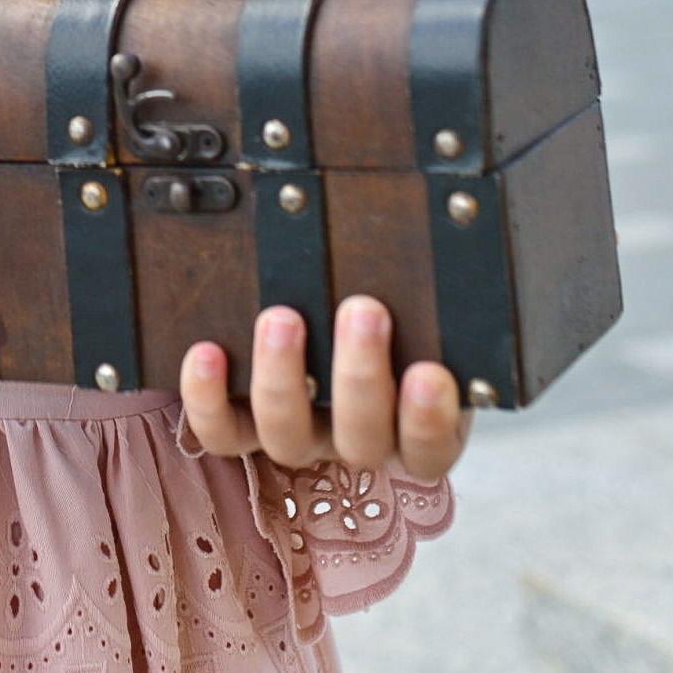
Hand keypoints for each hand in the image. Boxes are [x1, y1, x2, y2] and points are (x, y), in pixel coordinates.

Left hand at [177, 297, 468, 483]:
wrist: (330, 327)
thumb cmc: (390, 311)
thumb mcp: (421, 307)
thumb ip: (428, 292)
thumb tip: (465, 225)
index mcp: (413, 424)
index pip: (431, 447)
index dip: (429, 420)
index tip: (431, 374)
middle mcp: (356, 438)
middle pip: (361, 438)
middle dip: (361, 375)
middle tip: (363, 310)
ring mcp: (300, 435)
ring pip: (288, 437)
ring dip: (282, 379)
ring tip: (281, 318)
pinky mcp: (244, 426)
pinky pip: (223, 432)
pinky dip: (208, 397)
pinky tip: (207, 353)